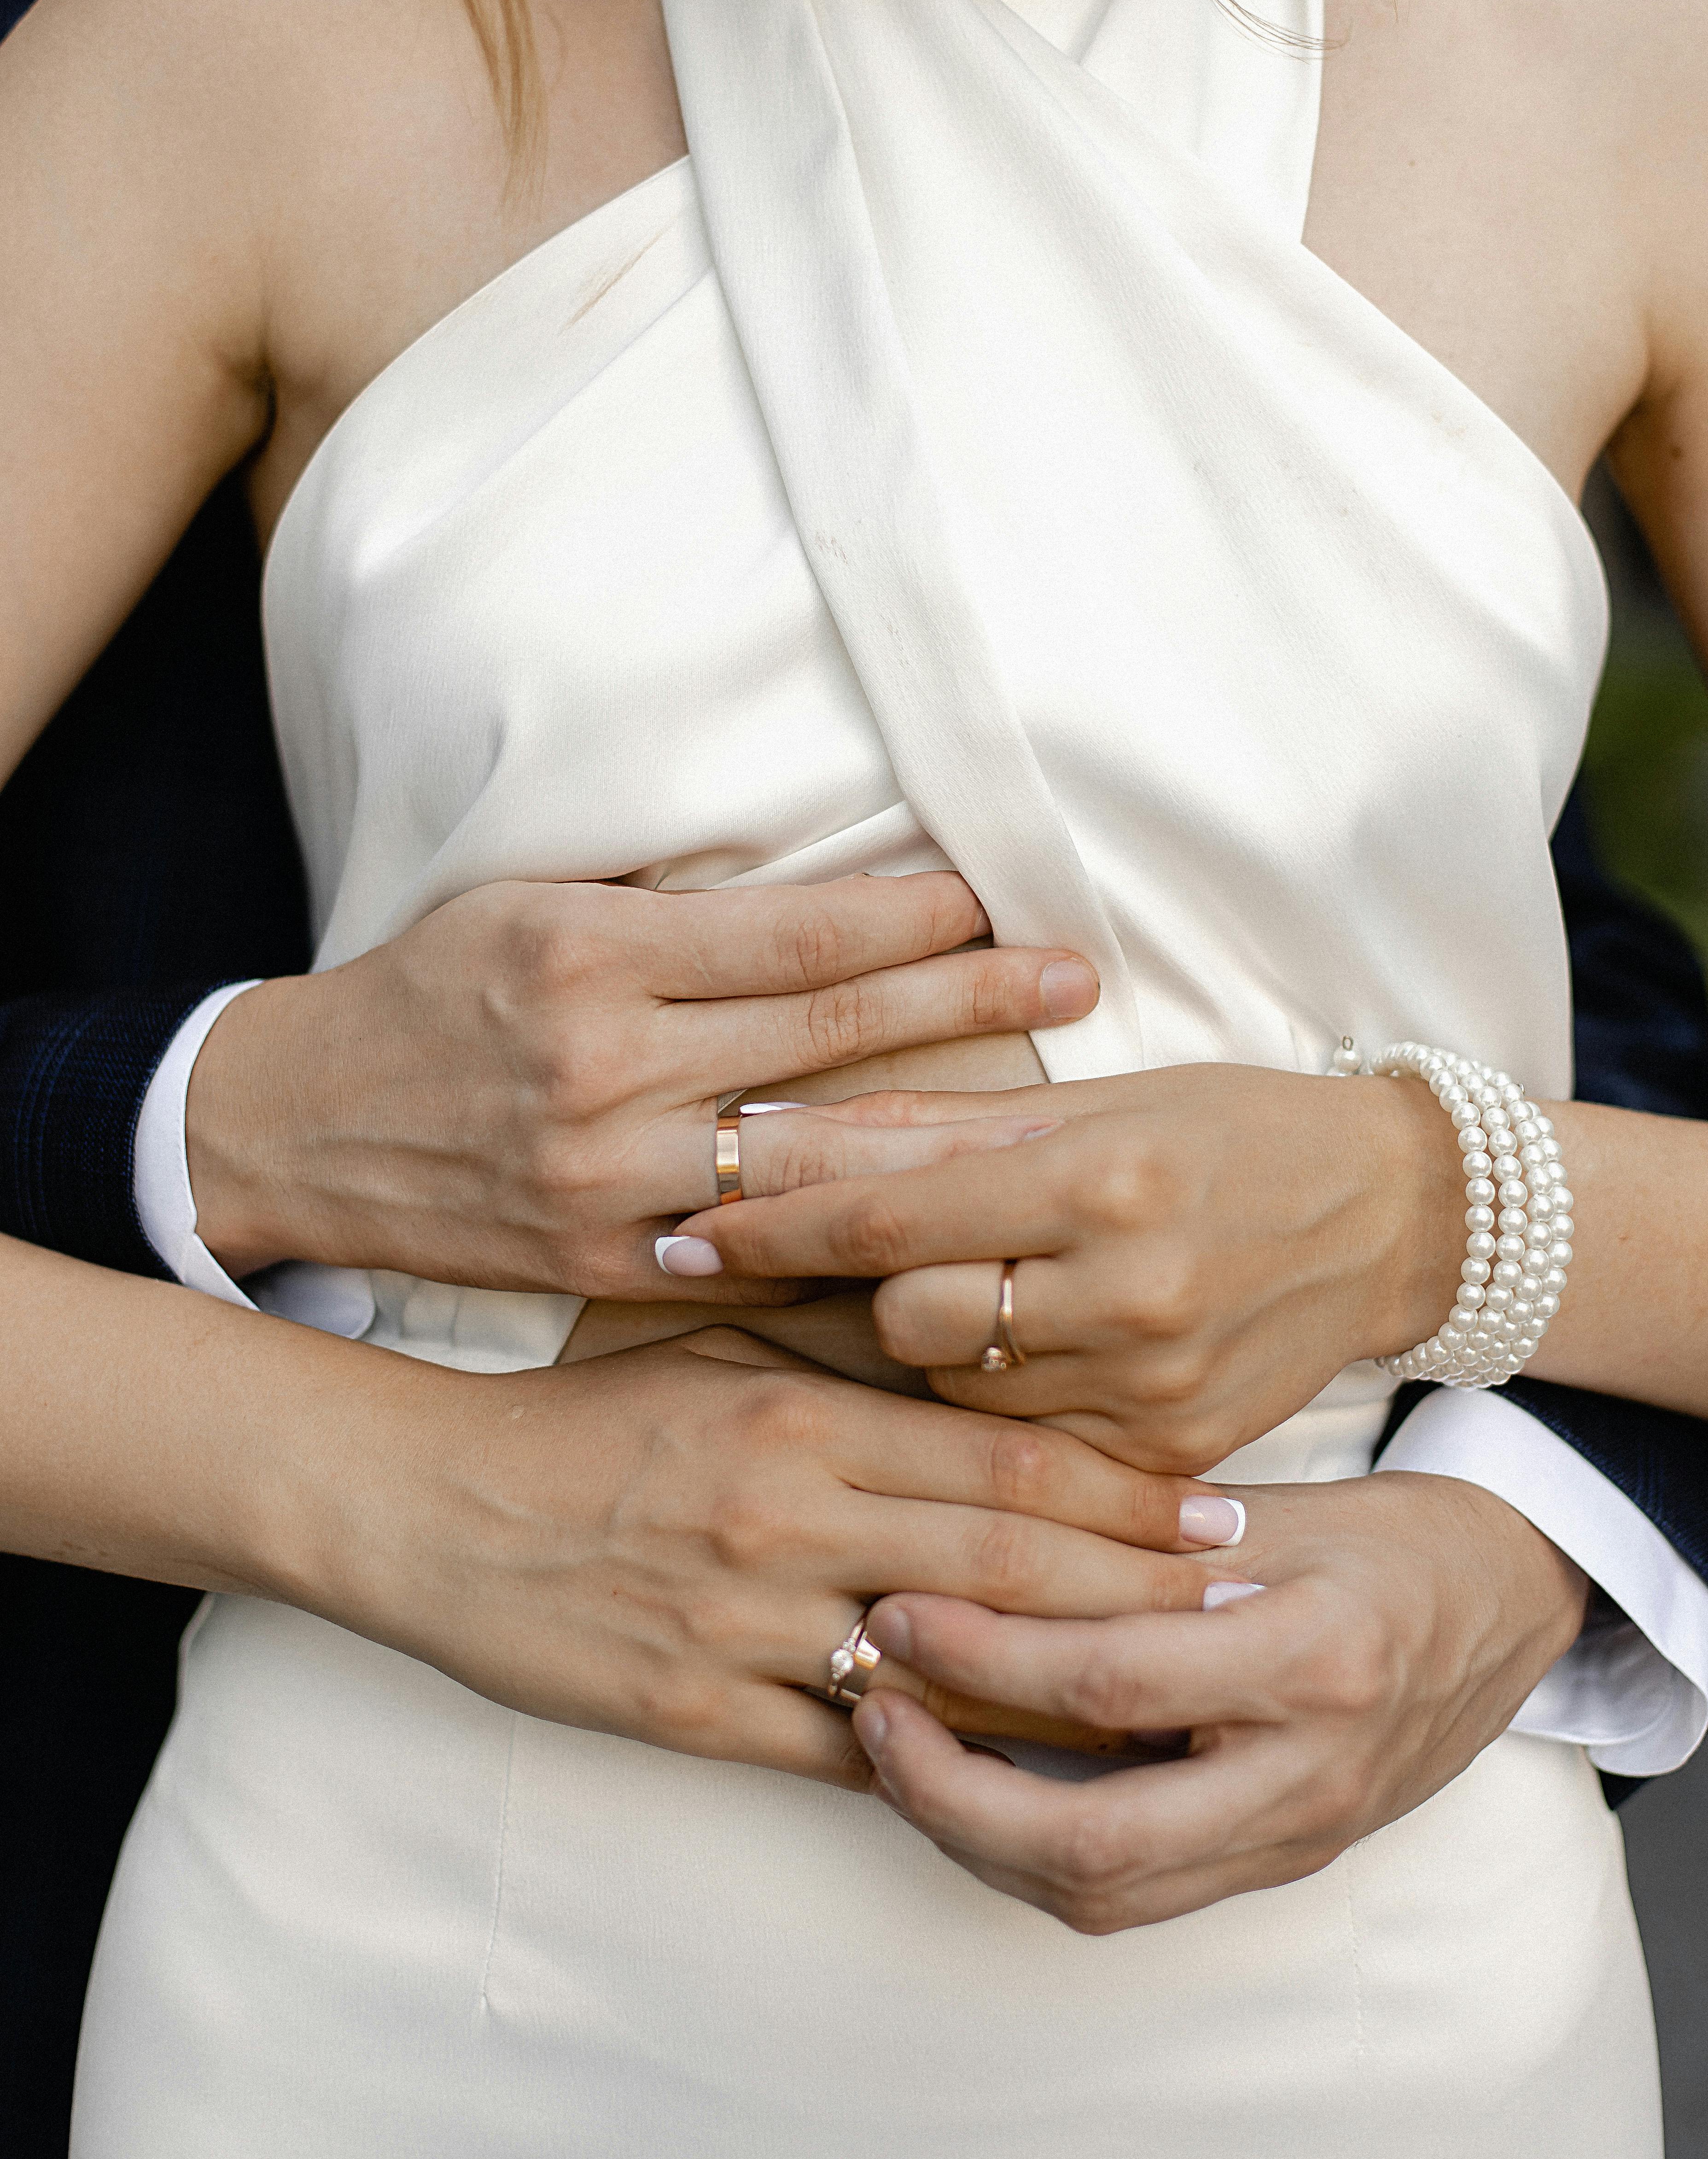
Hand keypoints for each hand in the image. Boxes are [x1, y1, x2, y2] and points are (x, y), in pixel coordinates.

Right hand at [184, 873, 1097, 1293]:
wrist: (304, 1128)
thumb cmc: (437, 995)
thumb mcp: (535, 912)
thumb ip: (675, 918)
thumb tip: (834, 904)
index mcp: (589, 957)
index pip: (790, 936)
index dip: (908, 917)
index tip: (998, 897)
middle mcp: (604, 1067)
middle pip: (825, 1040)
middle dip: (968, 1007)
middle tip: (1080, 978)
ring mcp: (610, 1179)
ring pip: (814, 1162)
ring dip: (947, 1141)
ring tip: (1057, 1126)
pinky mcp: (610, 1261)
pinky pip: (760, 1250)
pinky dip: (855, 1243)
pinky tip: (949, 1237)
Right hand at [319, 1329, 1224, 1780]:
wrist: (436, 1507)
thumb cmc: (593, 1421)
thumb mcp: (723, 1358)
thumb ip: (848, 1363)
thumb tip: (976, 1363)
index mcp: (805, 1422)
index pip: (1009, 1464)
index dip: (1128, 1498)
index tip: (1220, 1516)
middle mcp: (789, 1522)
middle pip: (1007, 1568)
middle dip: (1139, 1594)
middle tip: (1248, 1609)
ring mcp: (742, 1626)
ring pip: (941, 1674)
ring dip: (1063, 1695)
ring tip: (1173, 1703)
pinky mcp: (692, 1714)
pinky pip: (845, 1755)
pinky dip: (937, 1769)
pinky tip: (1018, 1779)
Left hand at [667, 1066, 1466, 1472]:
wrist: (1392, 1217)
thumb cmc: (1225, 1131)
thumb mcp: (1088, 1101)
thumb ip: (929, 1131)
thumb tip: (770, 1136)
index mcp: (1098, 1175)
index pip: (887, 1214)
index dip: (769, 1226)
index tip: (679, 1237)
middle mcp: (1128, 1289)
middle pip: (908, 1320)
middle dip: (872, 1293)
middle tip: (891, 1261)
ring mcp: (1154, 1387)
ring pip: (960, 1391)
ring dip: (940, 1351)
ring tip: (991, 1301)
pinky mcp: (1171, 1454)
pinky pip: (1030, 1446)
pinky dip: (1008, 1407)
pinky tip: (1040, 1362)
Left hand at [845, 1469, 1588, 1929]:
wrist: (1511, 1604)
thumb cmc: (1389, 1536)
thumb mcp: (1278, 1510)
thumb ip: (1141, 1536)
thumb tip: (976, 1537)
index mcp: (1313, 1660)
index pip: (1112, 1681)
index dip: (985, 1655)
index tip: (896, 1613)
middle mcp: (1307, 1775)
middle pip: (1096, 1844)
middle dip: (954, 1797)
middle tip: (868, 1714)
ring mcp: (1297, 1837)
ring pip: (1106, 1896)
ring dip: (979, 1841)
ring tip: (895, 1757)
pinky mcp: (1279, 1863)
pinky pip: (1136, 1895)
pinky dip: (1035, 1857)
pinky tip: (971, 1793)